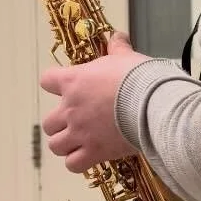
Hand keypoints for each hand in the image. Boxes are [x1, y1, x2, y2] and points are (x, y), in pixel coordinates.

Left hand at [40, 32, 146, 171]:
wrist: (152, 104)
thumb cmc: (138, 78)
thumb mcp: (126, 58)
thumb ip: (118, 48)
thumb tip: (118, 36)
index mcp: (74, 82)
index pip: (47, 81)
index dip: (55, 84)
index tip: (66, 87)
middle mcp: (71, 109)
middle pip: (49, 122)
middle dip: (60, 123)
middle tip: (77, 121)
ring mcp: (80, 133)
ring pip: (56, 145)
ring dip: (66, 144)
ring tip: (80, 142)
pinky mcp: (94, 152)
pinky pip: (73, 164)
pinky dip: (78, 162)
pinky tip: (89, 156)